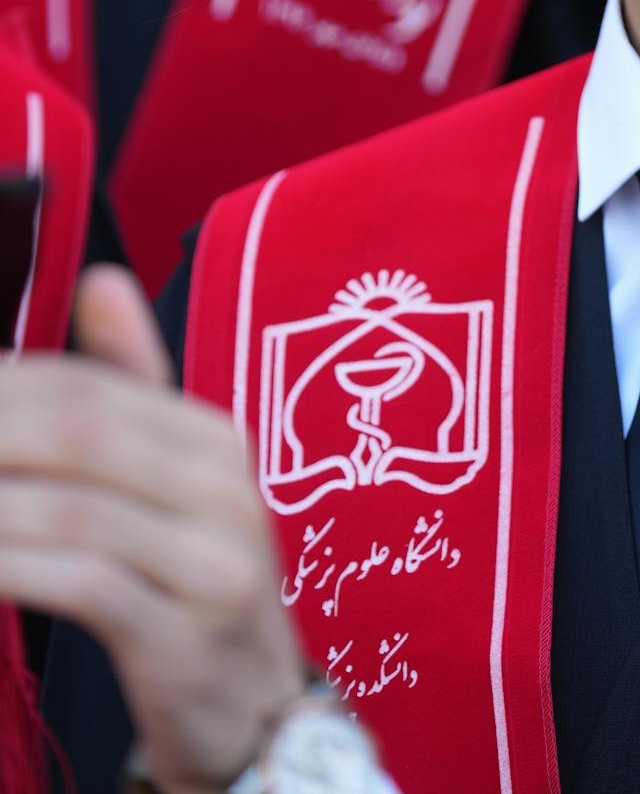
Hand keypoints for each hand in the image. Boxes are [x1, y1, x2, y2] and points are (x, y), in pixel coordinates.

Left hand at [0, 265, 307, 792]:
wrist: (257, 714)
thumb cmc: (190, 587)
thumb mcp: (173, 483)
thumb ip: (129, 385)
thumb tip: (100, 281)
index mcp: (213, 438)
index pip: (87, 386)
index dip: (2, 387)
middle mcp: (223, 488)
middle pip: (77, 432)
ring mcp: (213, 565)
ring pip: (70, 509)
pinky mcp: (186, 640)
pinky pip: (81, 585)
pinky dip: (10, 566)